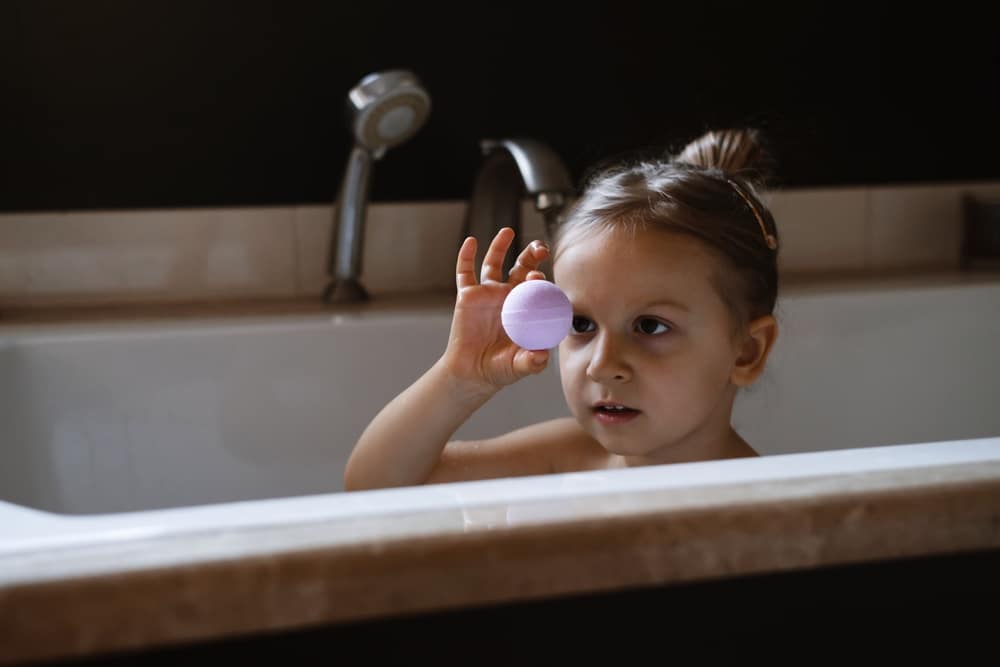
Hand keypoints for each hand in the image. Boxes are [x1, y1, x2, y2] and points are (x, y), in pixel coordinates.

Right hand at [442, 227, 550, 394]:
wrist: (473, 373)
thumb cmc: (501, 369)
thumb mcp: (520, 366)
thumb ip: (532, 361)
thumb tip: (541, 355)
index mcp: (527, 308)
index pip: (538, 287)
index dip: (540, 279)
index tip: (539, 277)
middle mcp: (509, 296)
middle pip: (522, 267)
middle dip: (532, 255)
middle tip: (540, 248)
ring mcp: (488, 294)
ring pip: (495, 263)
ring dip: (501, 246)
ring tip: (507, 231)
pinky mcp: (467, 296)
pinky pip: (465, 272)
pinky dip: (466, 256)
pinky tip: (471, 242)